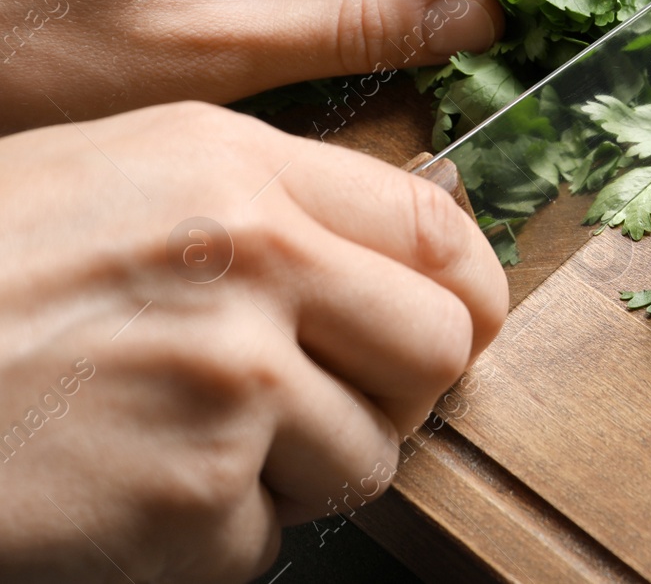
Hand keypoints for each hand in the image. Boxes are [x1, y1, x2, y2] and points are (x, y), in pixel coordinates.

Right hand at [0, 101, 507, 582]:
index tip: (459, 320)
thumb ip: (269, 201)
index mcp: (236, 171)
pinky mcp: (188, 505)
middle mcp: (250, 266)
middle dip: (403, 388)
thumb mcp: (121, 174)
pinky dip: (213, 535)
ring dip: (300, 470)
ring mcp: (225, 388)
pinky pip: (268, 539)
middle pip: (438, 346)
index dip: (468, 286)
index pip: (436, 225)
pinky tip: (129, 488)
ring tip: (191, 440)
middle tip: (338, 399)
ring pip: (367, 457)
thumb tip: (400, 251)